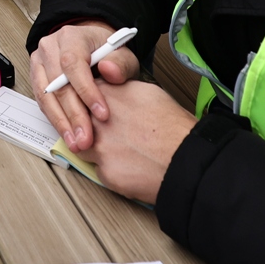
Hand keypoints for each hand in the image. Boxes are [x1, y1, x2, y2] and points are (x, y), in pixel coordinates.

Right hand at [29, 21, 141, 152]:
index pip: (73, 63)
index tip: (102, 114)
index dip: (86, 90)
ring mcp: (39, 63)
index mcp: (70, 36)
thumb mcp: (122, 54)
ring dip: (62, 122)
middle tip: (87, 138)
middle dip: (74, 114)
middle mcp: (50, 48)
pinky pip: (42, 103)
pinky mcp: (37, 79)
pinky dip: (56, 121)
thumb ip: (120, 63)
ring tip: (77, 143)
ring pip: (45, 96)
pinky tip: (68, 135)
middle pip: (57, 83)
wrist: (90, 48)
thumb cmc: (106, 52)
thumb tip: (109, 70)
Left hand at [73, 78, 196, 203]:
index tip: (91, 109)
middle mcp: (97, 120)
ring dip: (96, 149)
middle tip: (104, 132)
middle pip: (77, 122)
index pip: (80, 95)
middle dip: (86, 127)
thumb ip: (120, 91)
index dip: (87, 104)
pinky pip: (99, 171)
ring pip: (83, 148)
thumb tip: (111, 93)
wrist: (187, 159)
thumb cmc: (174, 127)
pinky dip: (111, 170)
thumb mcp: (147, 92)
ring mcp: (99, 148)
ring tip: (119, 150)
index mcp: (107, 96)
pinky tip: (128, 166)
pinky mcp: (105, 172)